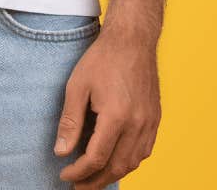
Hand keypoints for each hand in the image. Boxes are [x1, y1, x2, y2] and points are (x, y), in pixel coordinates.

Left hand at [55, 26, 161, 187]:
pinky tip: (115, 161)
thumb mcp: (77, 87)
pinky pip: (144, 151)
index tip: (64, 174)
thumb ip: (70, 122)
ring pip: (133, 162)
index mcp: (116, 117)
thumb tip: (62, 152)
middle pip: (116, 166)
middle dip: (95, 181)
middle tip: (77, 187)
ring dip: (113, 174)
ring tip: (93, 178)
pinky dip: (128, 162)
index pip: (96, 158)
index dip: (78, 172)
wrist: (132, 40)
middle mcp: (137, 124)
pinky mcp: (155, 119)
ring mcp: (150, 122)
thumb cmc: (102, 60)